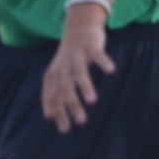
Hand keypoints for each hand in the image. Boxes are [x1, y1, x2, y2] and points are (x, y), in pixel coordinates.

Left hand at [42, 3, 114, 133]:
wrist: (77, 28)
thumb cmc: (68, 58)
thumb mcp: (57, 75)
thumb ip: (53, 95)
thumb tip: (48, 117)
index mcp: (53, 75)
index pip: (52, 96)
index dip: (57, 111)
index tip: (64, 129)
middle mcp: (63, 66)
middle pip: (65, 87)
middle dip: (72, 104)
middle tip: (81, 122)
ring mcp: (77, 56)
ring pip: (79, 73)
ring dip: (85, 86)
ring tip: (92, 101)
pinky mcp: (90, 47)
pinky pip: (98, 55)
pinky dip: (103, 62)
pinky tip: (110, 71)